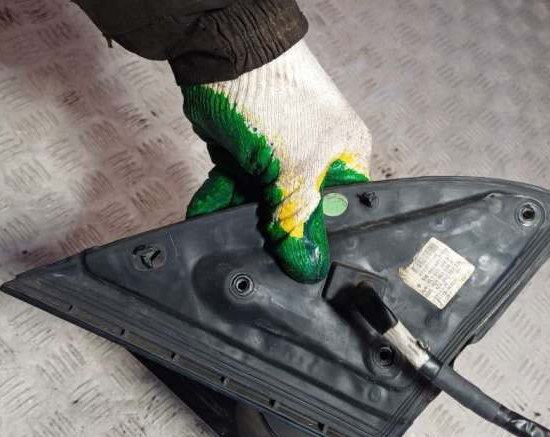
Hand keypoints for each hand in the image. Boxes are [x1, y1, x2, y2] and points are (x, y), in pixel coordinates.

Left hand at [181, 41, 370, 282]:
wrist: (221, 56)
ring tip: (224, 238)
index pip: (341, 217)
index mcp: (344, 160)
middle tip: (258, 255)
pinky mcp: (244, 157)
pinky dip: (218, 204)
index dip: (322, 244)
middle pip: (297, 216)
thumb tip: (307, 267)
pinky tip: (205, 220)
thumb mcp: (295, 169)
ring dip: (239, 221)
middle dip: (274, 235)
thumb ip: (298, 222)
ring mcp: (277, 159)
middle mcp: (315, 161)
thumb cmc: (274, 96)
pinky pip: (233, 192)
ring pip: (261, 208)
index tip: (299, 266)